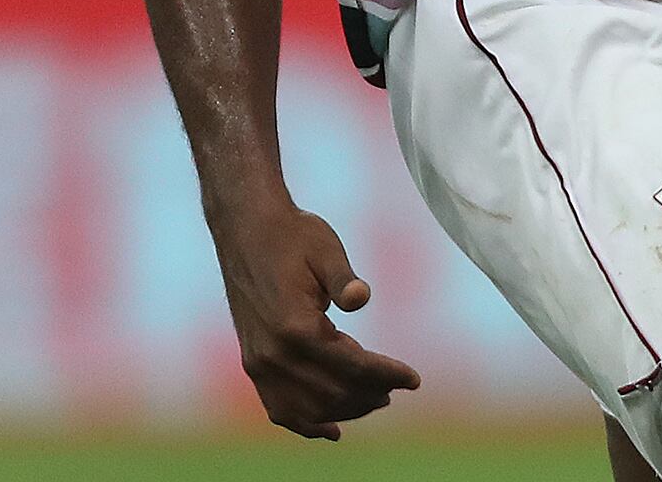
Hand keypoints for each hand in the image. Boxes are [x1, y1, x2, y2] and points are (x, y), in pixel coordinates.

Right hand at [216, 201, 420, 438]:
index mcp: (294, 326)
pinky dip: (306, 424)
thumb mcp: (325, 249)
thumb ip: (344, 279)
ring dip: (345, 410)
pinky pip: (279, 408)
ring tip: (375, 400)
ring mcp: (258, 362)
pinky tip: (331, 431)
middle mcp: (273, 353)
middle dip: (370, 393)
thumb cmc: (293, 236)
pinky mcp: (252, 362)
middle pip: (333, 392)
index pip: (351, 366)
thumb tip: (362, 298)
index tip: (414, 379)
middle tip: (398, 388)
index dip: (386, 375)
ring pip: (309, 408)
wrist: (247, 230)